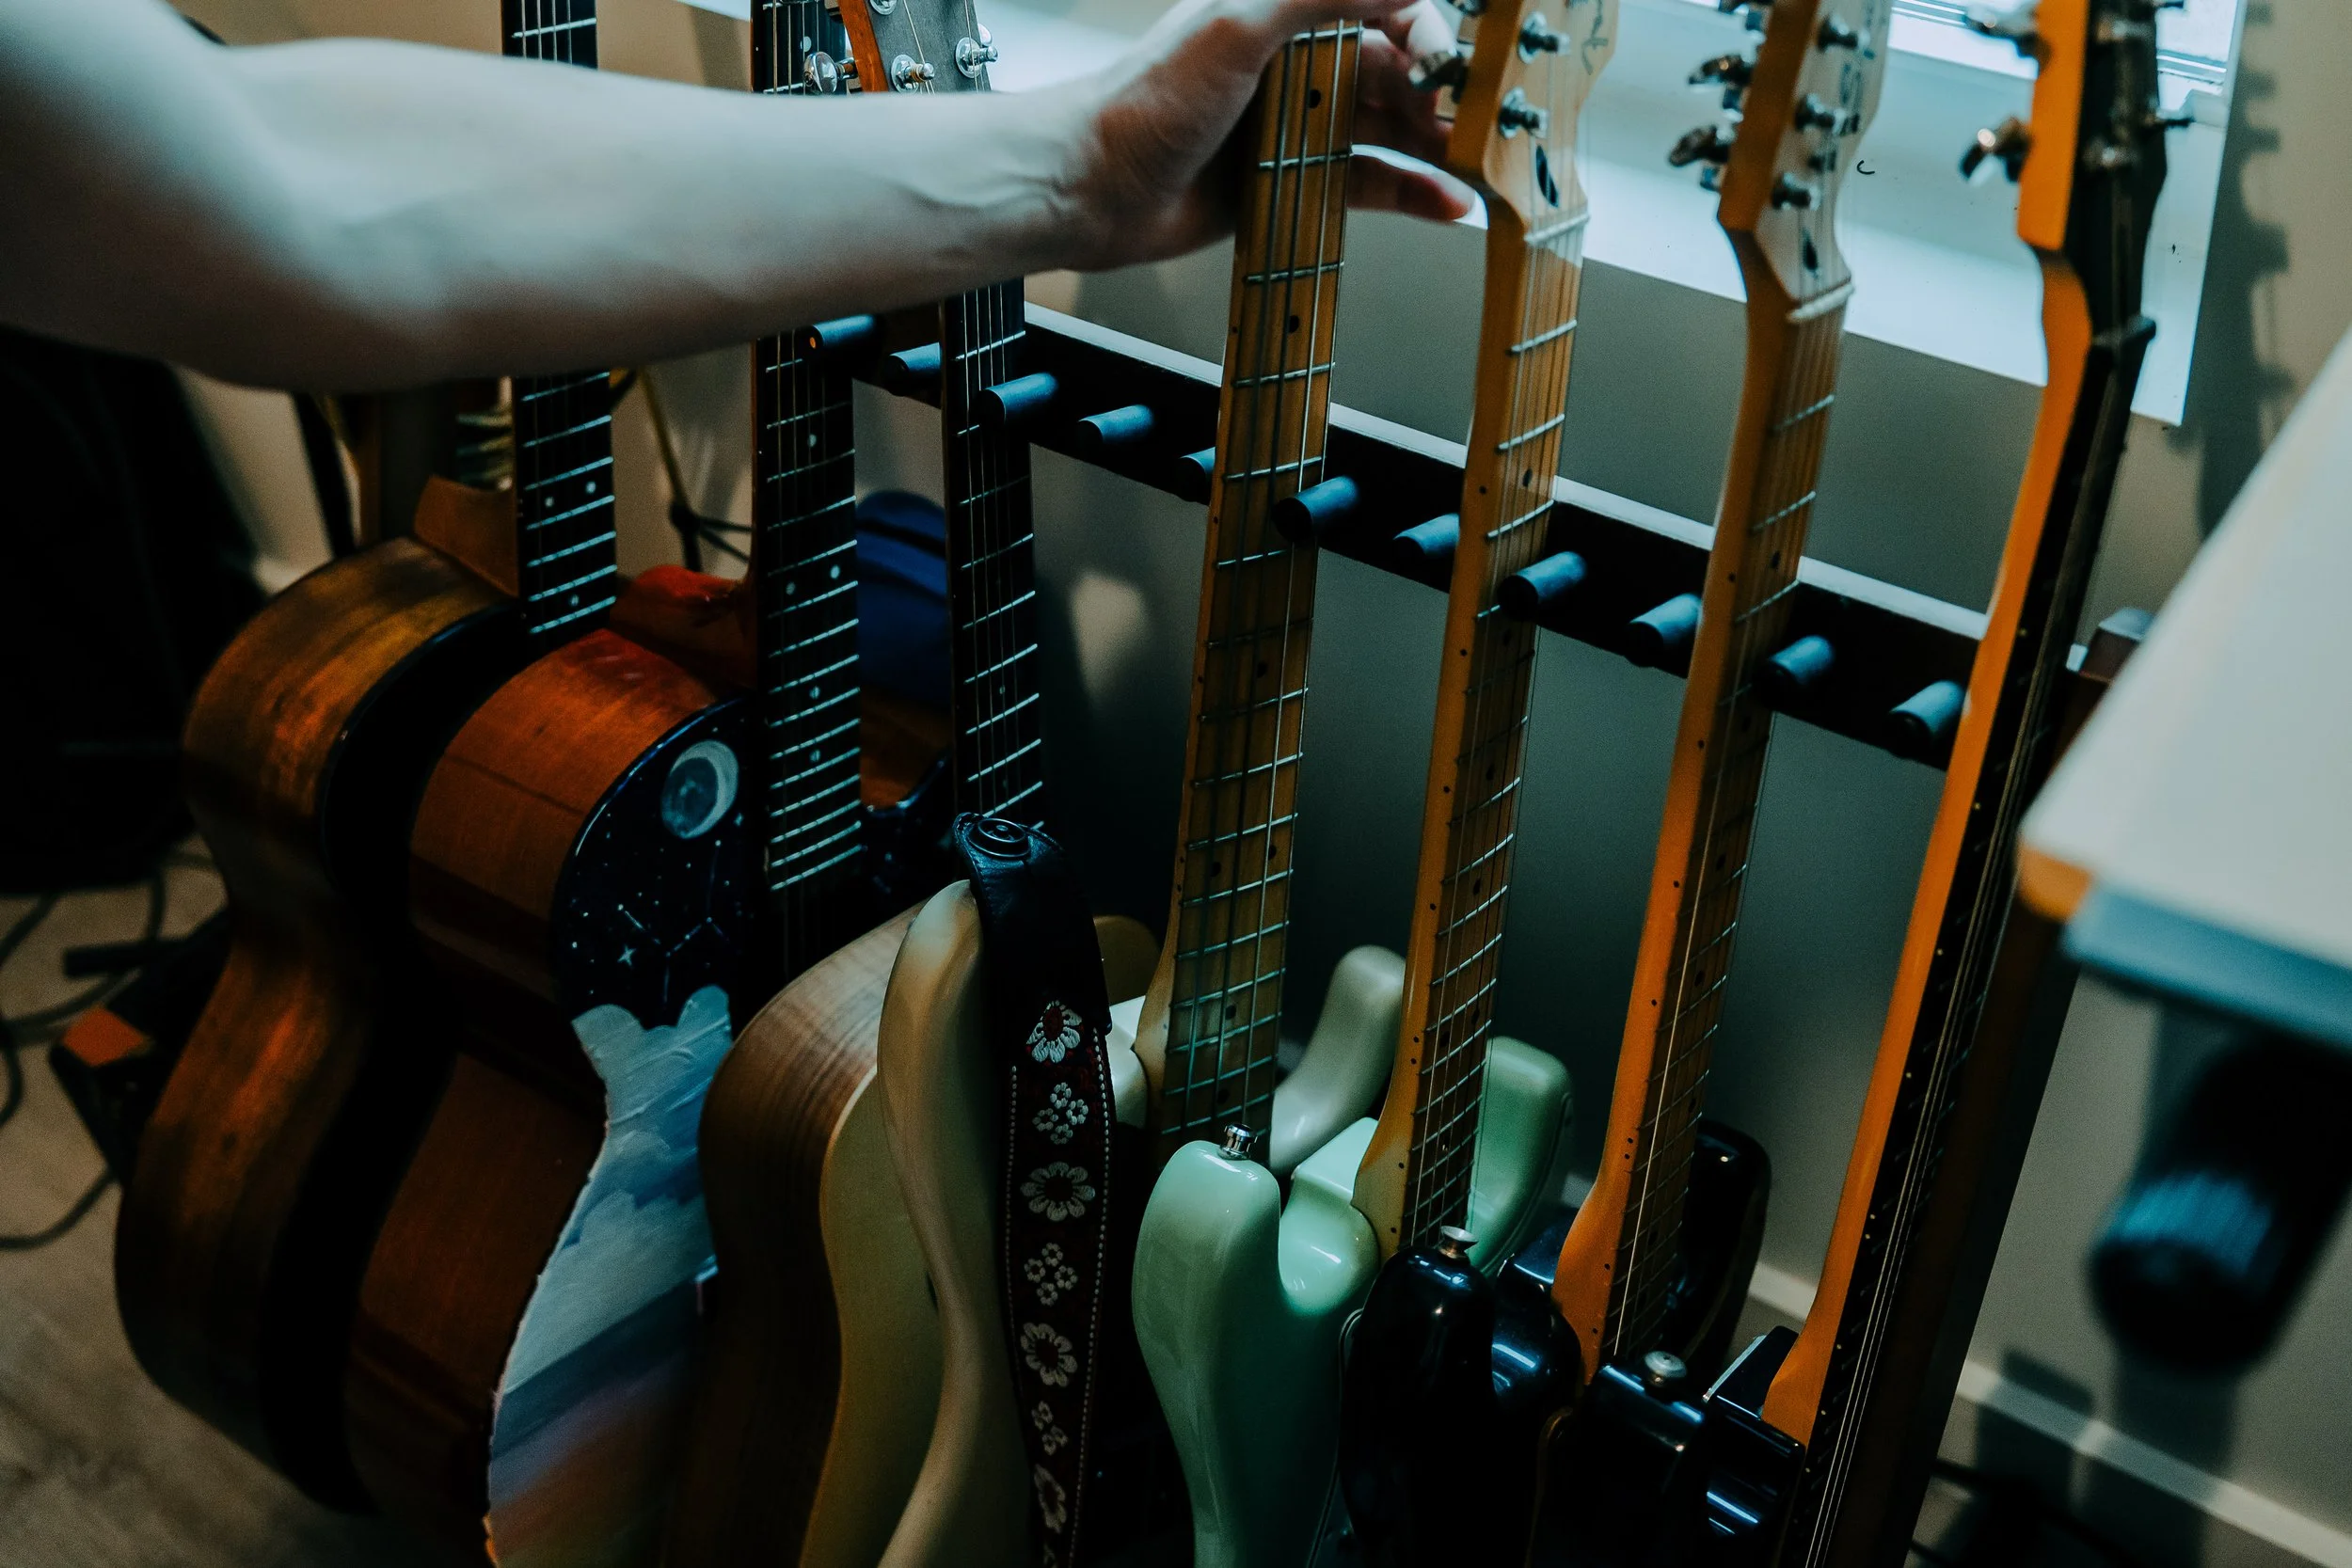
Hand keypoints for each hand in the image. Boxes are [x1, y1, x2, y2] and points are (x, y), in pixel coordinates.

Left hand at [1056, 0, 1476, 270]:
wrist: (1087, 190)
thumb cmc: (1144, 104)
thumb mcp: (1238, 26)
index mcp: (1280, 11)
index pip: (1379, 8)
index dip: (1423, 30)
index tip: (1446, 63)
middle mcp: (1292, 64)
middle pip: (1391, 69)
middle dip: (1438, 92)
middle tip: (1473, 120)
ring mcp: (1293, 126)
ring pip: (1384, 127)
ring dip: (1434, 144)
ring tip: (1475, 163)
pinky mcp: (1289, 182)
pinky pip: (1363, 183)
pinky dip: (1408, 193)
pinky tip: (1447, 203)